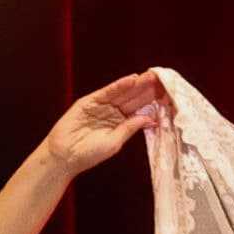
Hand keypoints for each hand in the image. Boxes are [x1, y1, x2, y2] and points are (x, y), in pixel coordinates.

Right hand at [40, 71, 169, 172]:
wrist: (65, 156)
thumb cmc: (89, 154)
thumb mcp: (114, 142)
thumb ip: (130, 128)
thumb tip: (150, 119)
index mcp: (120, 123)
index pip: (139, 109)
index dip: (152, 102)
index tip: (167, 94)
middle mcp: (112, 112)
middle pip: (133, 98)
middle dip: (147, 90)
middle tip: (163, 80)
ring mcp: (101, 106)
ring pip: (122, 93)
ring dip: (136, 85)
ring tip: (151, 77)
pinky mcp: (89, 102)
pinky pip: (107, 92)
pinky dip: (119, 85)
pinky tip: (132, 80)